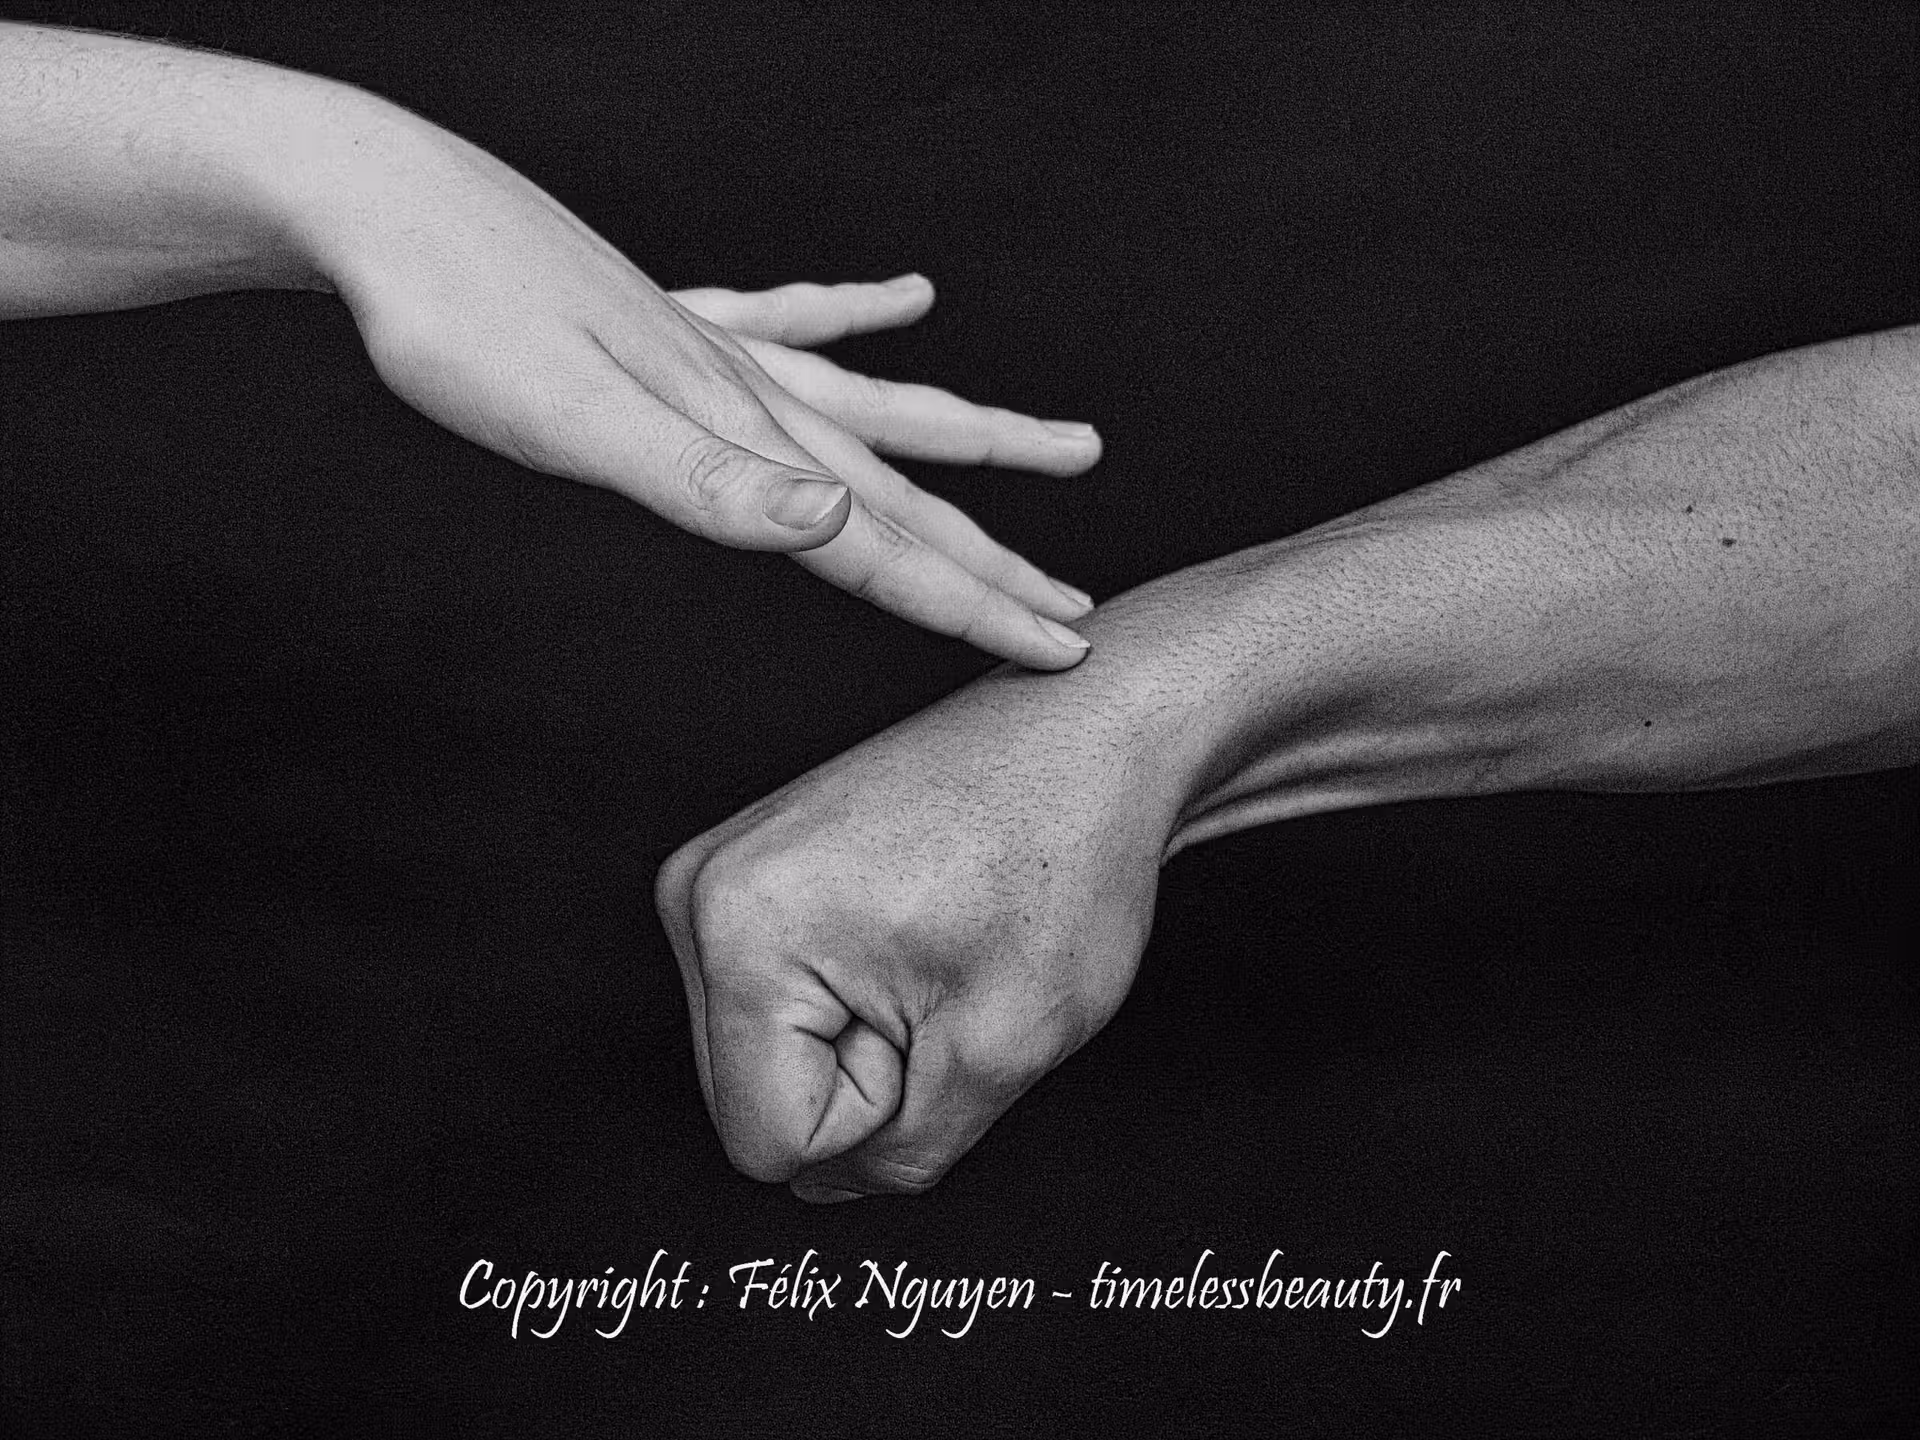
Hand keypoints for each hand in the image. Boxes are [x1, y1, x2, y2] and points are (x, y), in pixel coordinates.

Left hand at [301, 108, 1098, 667]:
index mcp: (739, 436)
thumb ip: (707, 483)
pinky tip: (909, 293)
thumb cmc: (458, 321)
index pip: (881, 544)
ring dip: (972, 439)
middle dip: (995, 560)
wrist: (382, 203)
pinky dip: (859, 310)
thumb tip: (835, 527)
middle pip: (905, 491)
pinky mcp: (673, 315)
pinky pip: (794, 314)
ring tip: (1068, 446)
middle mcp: (752, 392)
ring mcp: (720, 347)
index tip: (1063, 649)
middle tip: (1080, 607)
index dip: (975, 604)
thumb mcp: (573, 419)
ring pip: (881, 405)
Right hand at [655, 664, 1180, 1198]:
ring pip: (771, 1055)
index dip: (878, 1112)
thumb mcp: (1002, 1050)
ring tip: (932, 946)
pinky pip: (784, 1002)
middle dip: (866, 1074)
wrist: (1087, 735)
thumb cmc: (1062, 856)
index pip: (769, 1142)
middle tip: (942, 977)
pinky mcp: (750, 869)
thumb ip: (901, 1155)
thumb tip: (823, 1183)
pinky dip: (857, 996)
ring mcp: (719, 872)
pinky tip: (915, 930)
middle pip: (755, 1098)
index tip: (939, 1007)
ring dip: (867, 1036)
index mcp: (740, 931)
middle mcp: (699, 891)